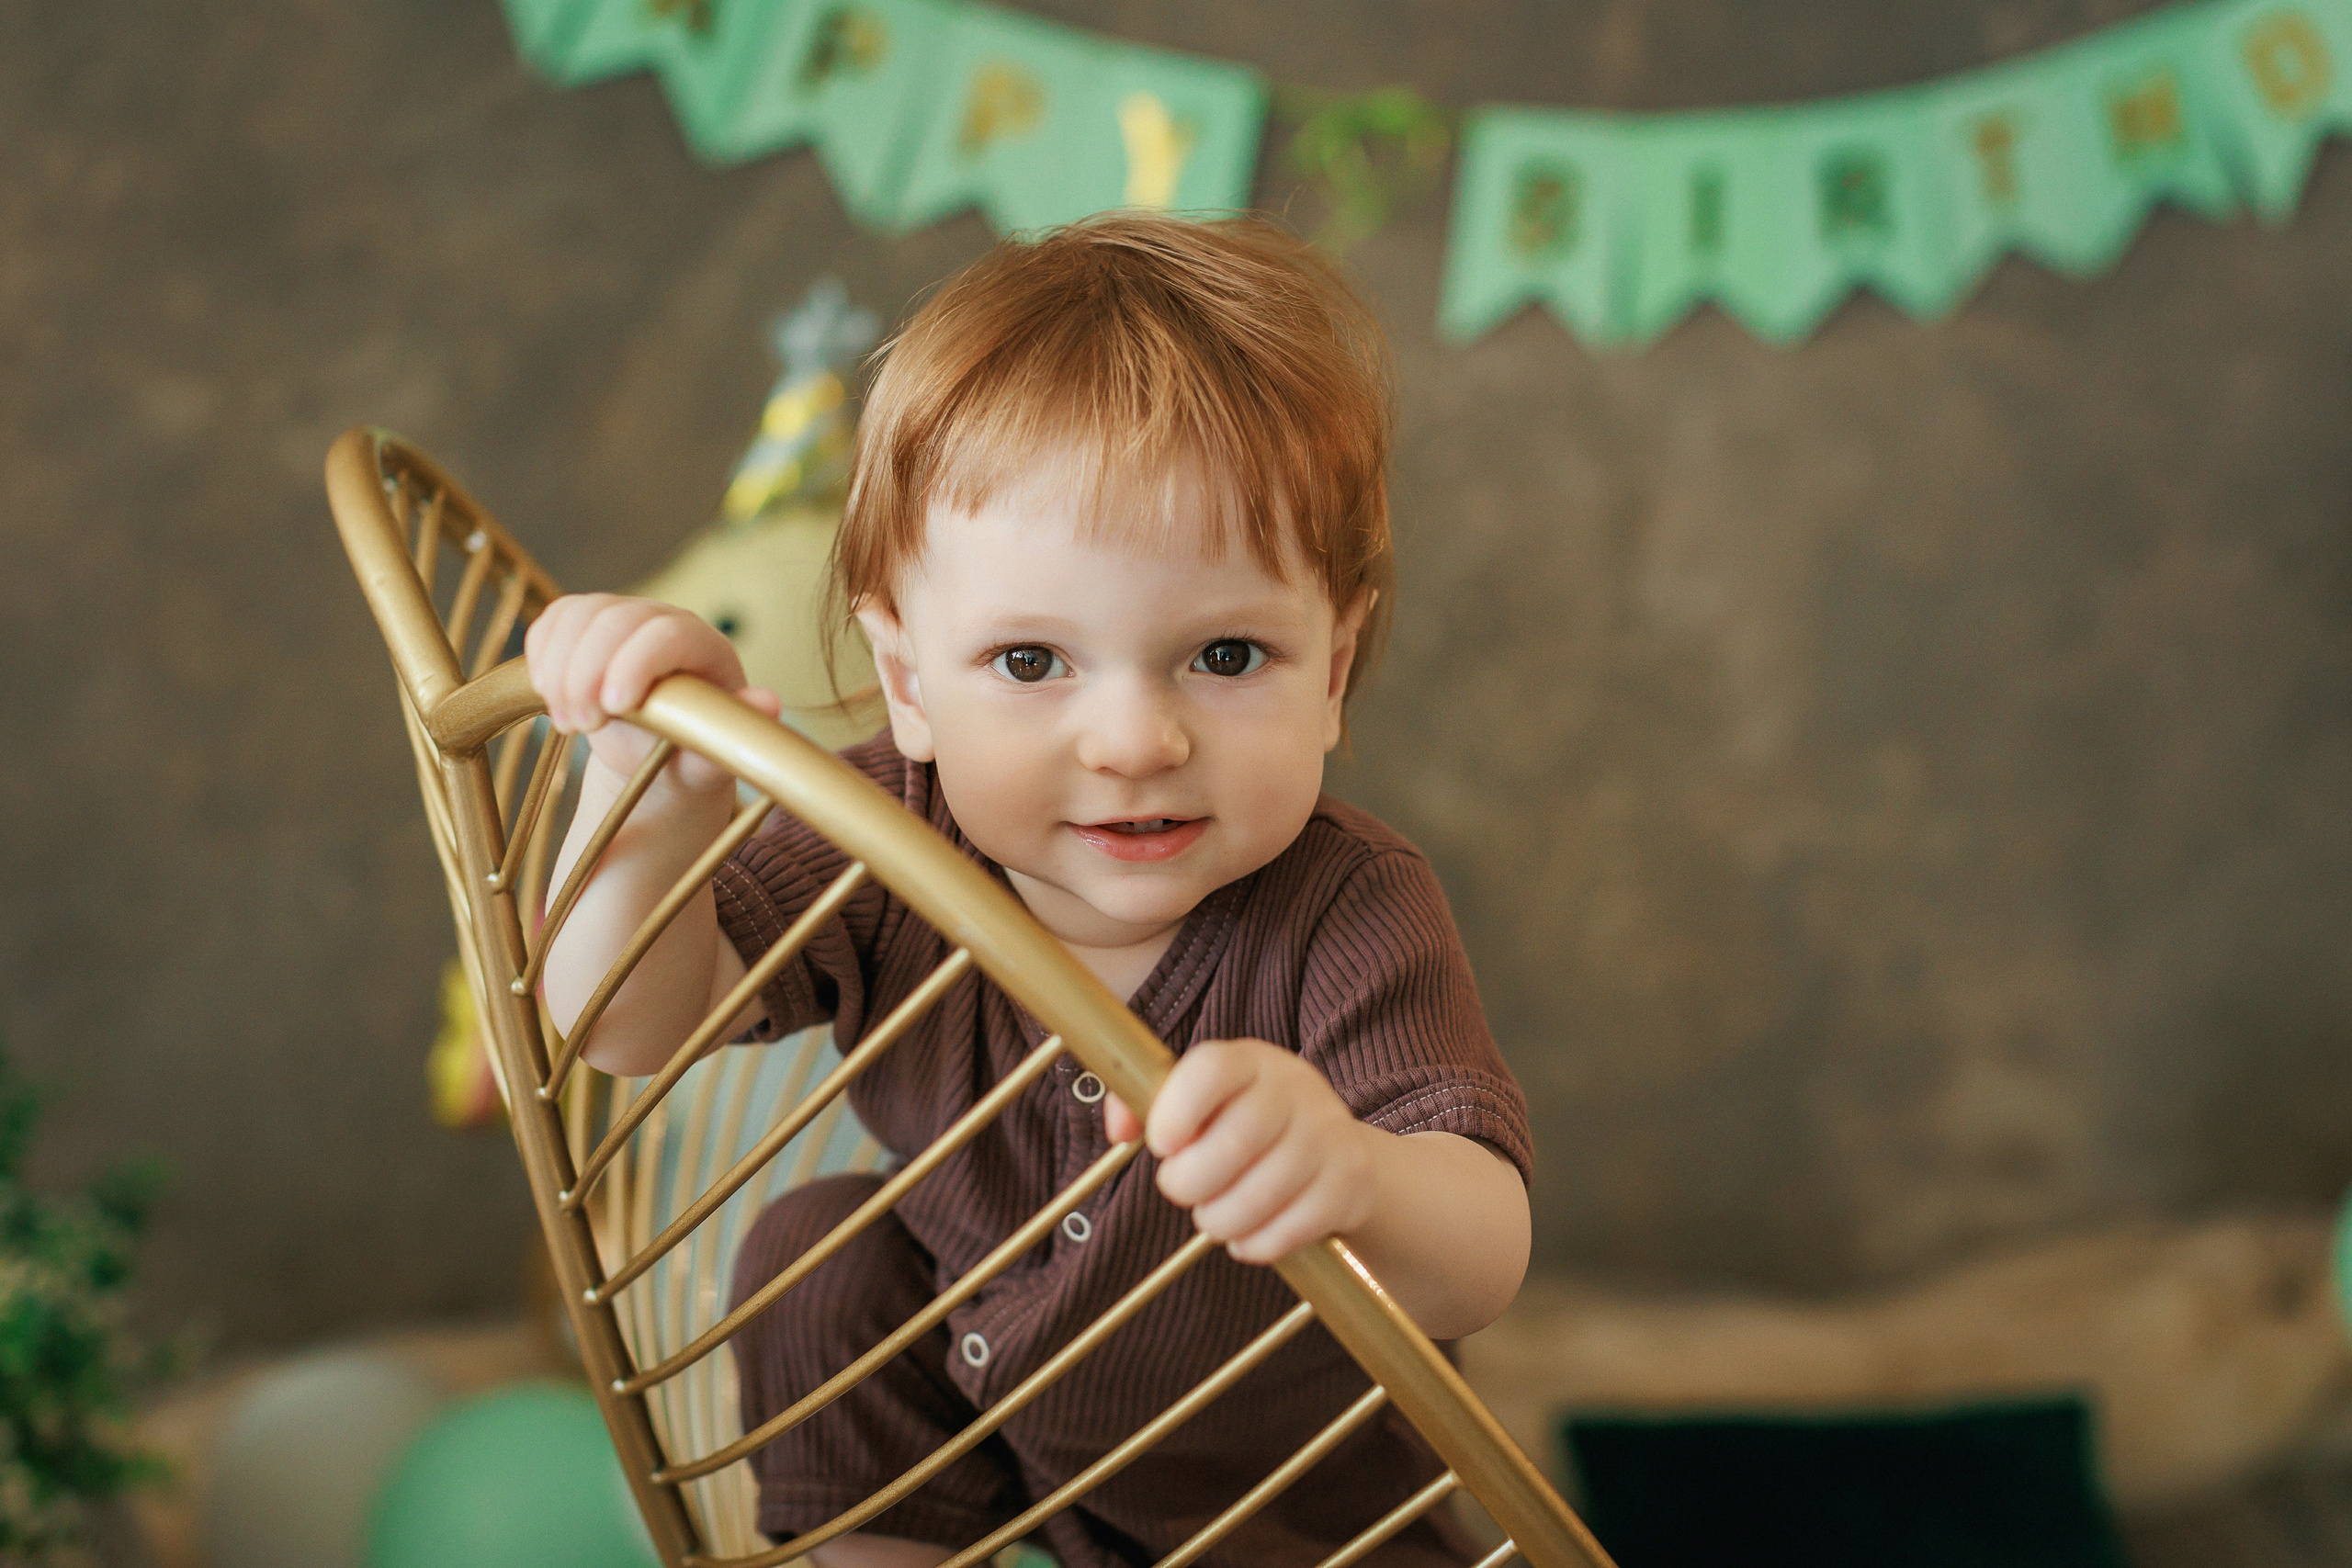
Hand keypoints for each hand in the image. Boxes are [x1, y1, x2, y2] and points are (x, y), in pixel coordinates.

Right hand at [524, 594, 780, 791]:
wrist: (658, 761)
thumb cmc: (690, 761)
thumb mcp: (709, 761)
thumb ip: (731, 735)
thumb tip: (768, 704)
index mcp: (706, 649)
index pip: (669, 635)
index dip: (636, 663)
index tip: (612, 708)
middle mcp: (665, 622)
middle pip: (616, 618)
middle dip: (586, 671)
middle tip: (579, 728)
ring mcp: (624, 618)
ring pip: (579, 614)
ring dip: (558, 668)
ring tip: (567, 723)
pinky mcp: (587, 625)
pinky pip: (555, 619)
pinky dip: (541, 654)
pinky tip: (547, 694)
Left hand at [1105, 1039, 1374, 1263]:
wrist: (1338, 1153)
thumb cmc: (1247, 1125)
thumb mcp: (1203, 1102)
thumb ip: (1145, 1106)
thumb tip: (1120, 1128)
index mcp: (1250, 1061)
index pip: (1211, 1069)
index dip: (1176, 1110)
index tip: (1161, 1145)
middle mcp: (1296, 1088)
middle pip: (1234, 1142)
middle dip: (1189, 1182)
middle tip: (1179, 1189)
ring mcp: (1329, 1134)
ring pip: (1260, 1195)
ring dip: (1218, 1220)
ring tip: (1211, 1216)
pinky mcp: (1349, 1182)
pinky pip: (1290, 1229)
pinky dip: (1256, 1244)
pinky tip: (1247, 1235)